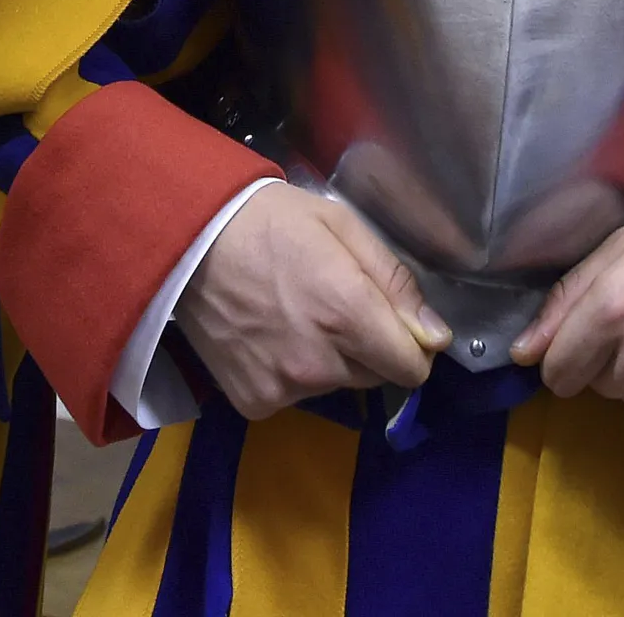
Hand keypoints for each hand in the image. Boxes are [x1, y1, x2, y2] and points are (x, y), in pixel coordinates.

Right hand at [176, 188, 447, 417]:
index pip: (412, 367)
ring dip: (328, 360)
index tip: (394, 323)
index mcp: (347, 313)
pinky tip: (267, 336)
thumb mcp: (341, 227)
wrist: (187, 241)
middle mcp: (319, 362)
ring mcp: (284, 387)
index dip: (412, 345)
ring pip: (335, 385)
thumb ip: (395, 282)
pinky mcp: (254, 402)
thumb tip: (436, 335)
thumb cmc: (270, 222)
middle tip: (331, 304)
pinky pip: (295, 396)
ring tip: (292, 315)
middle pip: (375, 375)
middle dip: (367, 347)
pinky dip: (289, 374)